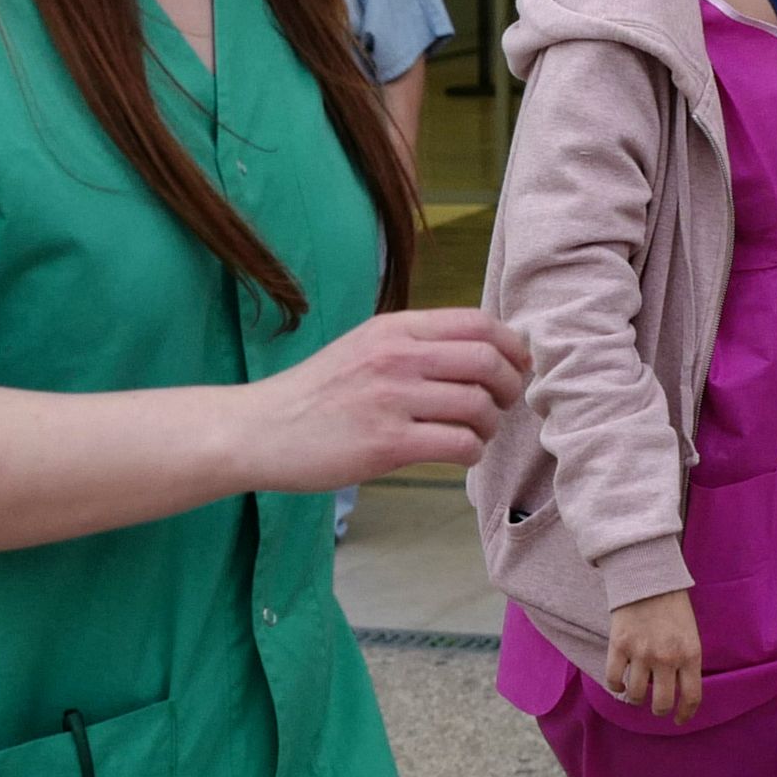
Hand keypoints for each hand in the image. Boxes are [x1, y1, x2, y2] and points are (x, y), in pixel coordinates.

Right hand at [239, 306, 532, 488]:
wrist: (260, 429)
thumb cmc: (314, 394)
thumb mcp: (362, 348)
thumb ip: (413, 345)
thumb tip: (481, 353)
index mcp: (392, 329)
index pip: (477, 322)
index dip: (511, 346)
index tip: (516, 367)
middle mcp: (395, 357)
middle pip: (487, 362)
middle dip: (509, 387)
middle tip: (502, 405)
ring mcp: (391, 400)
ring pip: (479, 406)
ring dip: (490, 425)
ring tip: (475, 433)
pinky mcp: (387, 444)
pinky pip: (459, 444)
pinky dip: (471, 452)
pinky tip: (457, 454)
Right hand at [604, 589, 705, 724]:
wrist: (648, 578)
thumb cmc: (672, 607)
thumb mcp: (690, 635)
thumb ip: (686, 662)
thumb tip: (675, 689)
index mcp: (690, 655)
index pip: (691, 697)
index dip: (685, 714)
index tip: (679, 719)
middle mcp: (667, 658)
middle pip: (661, 702)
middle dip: (658, 709)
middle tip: (656, 706)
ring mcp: (641, 653)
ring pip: (636, 694)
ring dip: (636, 698)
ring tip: (636, 692)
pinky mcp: (618, 645)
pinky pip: (613, 678)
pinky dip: (616, 686)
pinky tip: (619, 683)